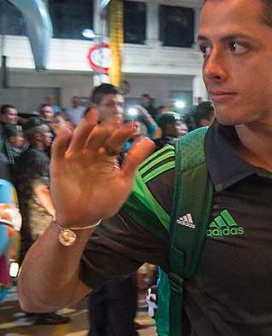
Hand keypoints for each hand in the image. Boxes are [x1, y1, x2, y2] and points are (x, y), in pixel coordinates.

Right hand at [50, 109, 154, 227]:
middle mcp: (91, 153)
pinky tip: (68, 131)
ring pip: (79, 137)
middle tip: (113, 119)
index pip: (115, 140)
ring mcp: (75, 157)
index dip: (123, 133)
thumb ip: (134, 160)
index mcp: (108, 156)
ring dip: (85, 126)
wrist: (84, 218)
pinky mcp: (59, 163)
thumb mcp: (124, 181)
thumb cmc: (105, 201)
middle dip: (105, 127)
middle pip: (98, 135)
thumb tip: (149, 140)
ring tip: (93, 117)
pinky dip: (62, 139)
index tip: (132, 127)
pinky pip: (59, 148)